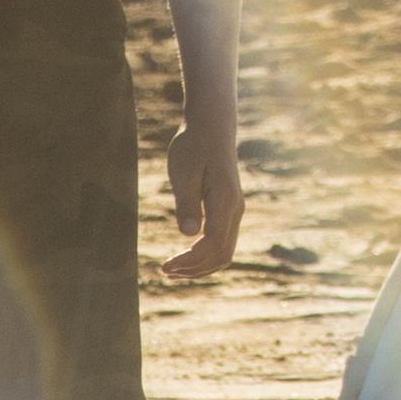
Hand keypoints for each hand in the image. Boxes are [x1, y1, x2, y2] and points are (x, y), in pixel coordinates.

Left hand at [160, 121, 245, 281]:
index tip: (165, 266)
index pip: (213, 243)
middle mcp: (235, 210)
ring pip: (225, 252)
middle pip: (222, 255)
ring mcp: (234, 211)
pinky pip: (222, 242)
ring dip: (200, 266)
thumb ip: (187, 203)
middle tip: (165, 272)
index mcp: (225, 201)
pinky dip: (205, 256)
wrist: (211, 127)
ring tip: (173, 271)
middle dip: (195, 269)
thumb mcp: (184, 172)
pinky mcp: (228, 210)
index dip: (190, 260)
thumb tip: (188, 234)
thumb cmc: (194, 146)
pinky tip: (185, 257)